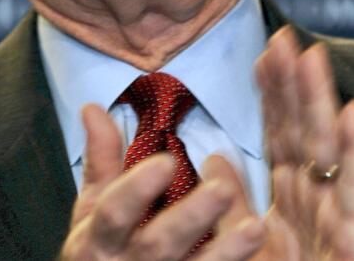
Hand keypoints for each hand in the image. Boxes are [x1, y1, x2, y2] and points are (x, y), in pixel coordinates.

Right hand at [60, 105, 267, 259]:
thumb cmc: (102, 246)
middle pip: (157, 244)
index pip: (114, 213)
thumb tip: (94, 107)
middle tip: (221, 190)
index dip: (136, 189)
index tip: (165, 162)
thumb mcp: (92, 206)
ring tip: (255, 227)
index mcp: (99, 237)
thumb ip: (100, 160)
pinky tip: (260, 249)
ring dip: (226, 251)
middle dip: (189, 218)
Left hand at [226, 26, 353, 259]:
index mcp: (289, 202)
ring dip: (322, 104)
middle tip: (287, 38)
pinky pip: (352, 197)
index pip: (280, 137)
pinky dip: (353, 155)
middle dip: (297, 86)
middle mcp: (316, 206)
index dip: (274, 95)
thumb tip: (211, 154)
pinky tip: (348, 117)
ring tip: (312, 59)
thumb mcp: (239, 241)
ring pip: (330, 155)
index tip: (265, 51)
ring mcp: (337, 225)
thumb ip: (228, 198)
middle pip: (306, 136)